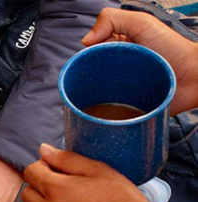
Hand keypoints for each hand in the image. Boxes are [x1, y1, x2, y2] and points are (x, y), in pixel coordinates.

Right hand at [83, 8, 197, 114]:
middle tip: (106, 75)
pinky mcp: (124, 108)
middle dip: (91, 75)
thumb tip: (85, 40)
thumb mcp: (142, 23)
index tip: (96, 57)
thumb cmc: (174, 49)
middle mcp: (117, 68)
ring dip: (97, 95)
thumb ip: (113, 19)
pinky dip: (104, 111)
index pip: (91, 52)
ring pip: (96, 94)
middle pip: (91, 73)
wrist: (193, 78)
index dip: (89, 54)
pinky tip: (109, 106)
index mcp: (118, 48)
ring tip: (108, 91)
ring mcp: (120, 89)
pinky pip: (107, 111)